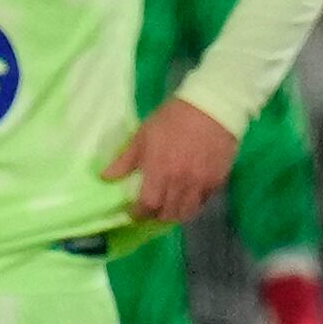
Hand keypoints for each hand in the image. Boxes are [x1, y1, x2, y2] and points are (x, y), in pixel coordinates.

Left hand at [103, 100, 238, 224]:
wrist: (211, 108)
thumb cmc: (172, 119)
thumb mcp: (143, 135)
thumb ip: (125, 159)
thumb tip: (105, 177)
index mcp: (159, 171)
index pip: (147, 205)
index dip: (138, 213)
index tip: (133, 212)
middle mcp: (180, 182)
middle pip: (167, 213)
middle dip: (156, 215)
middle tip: (151, 209)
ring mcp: (201, 183)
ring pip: (187, 212)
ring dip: (176, 213)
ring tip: (170, 207)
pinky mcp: (217, 180)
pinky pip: (204, 201)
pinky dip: (193, 203)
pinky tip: (188, 196)